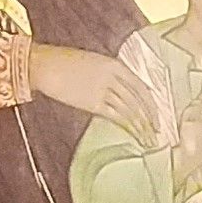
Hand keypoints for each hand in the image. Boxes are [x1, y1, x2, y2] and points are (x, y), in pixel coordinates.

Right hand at [31, 42, 161, 141]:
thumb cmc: (65, 63)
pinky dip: (128, 127)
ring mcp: (103, 90)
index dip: (151, 104)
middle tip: (156, 133)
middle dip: (149, 119)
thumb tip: (124, 92)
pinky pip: (116, 117)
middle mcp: (112, 77)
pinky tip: (134, 135)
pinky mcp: (93, 102)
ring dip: (141, 127)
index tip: (156, 116)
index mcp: (114, 65)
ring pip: (130, 111)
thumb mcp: (94, 62)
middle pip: (138, 101)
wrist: (45, 65)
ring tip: (148, 140)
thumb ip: (111, 75)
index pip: (140, 87)